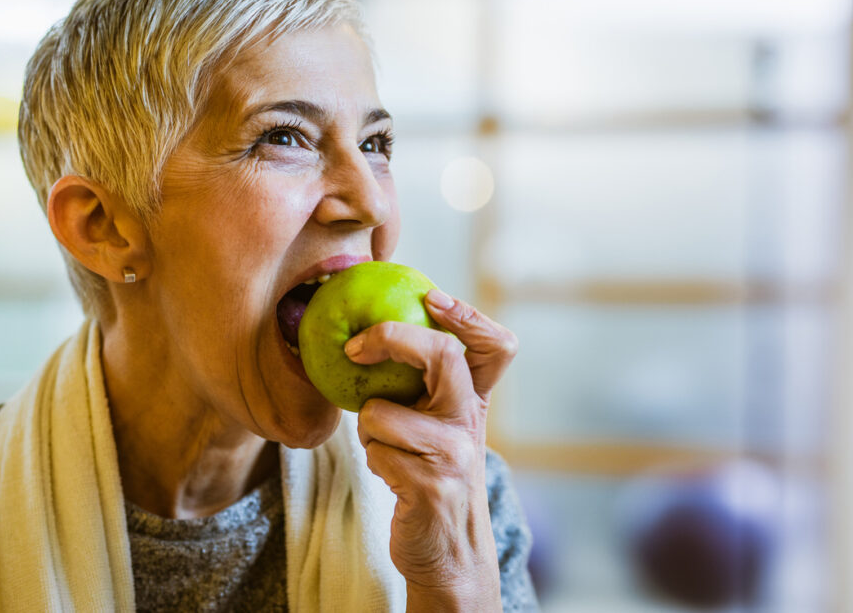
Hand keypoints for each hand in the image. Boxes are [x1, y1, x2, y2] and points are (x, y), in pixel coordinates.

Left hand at [345, 288, 517, 611]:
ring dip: (368, 430)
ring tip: (387, 450)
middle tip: (356, 347)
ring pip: (382, 411)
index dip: (468, 315)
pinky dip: (370, 459)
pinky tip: (392, 477)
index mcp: (474, 403)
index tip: (431, 296)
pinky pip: (373, 449)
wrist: (448, 554)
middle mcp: (469, 422)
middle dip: (393, 339)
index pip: (496, 346)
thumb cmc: (429, 478)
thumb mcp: (439, 430)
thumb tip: (369, 336)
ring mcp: (454, 454)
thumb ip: (424, 389)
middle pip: (444, 354)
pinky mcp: (429, 484)